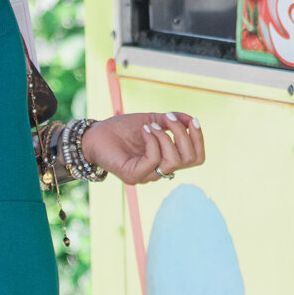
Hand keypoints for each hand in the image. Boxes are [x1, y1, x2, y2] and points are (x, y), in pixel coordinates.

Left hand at [80, 110, 204, 184]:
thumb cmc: (122, 129)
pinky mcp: (133, 175)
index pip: (196, 158)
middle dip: (184, 136)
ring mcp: (146, 175)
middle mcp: (159, 171)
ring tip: (150, 125)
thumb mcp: (151, 120)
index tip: (192, 120)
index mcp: (166, 159)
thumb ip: (171, 121)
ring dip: (165, 137)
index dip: (198, 139)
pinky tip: (144, 130)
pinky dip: (152, 141)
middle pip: (190, 161)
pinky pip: (153, 161)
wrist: (95, 134)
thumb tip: (191, 119)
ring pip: (173, 162)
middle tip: (168, 119)